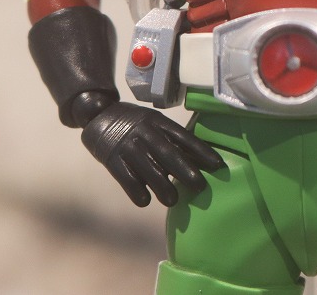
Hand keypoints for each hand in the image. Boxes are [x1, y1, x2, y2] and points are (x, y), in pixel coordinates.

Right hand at [80, 101, 224, 207]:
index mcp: (158, 122)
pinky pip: (127, 178)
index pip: (183, 136)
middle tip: (200, 187)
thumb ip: (171, 138)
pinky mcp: (112, 160)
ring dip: (162, 187)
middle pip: (168, 153)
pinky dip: (137, 191)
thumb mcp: (154, 122)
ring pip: (148, 169)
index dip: (201, 151)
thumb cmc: (136, 124)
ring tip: (174, 200)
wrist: (99, 115)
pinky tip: (145, 200)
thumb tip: (199, 159)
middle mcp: (145, 132)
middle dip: (186, 171)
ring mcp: (128, 146)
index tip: (217, 165)